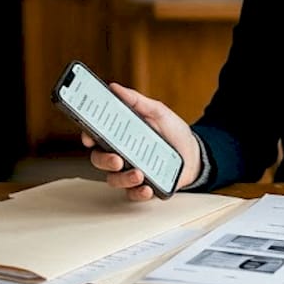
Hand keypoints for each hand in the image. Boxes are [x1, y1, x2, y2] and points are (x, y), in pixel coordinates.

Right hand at [81, 83, 201, 200]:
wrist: (195, 152)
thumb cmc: (173, 131)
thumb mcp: (158, 111)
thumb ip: (137, 101)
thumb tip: (115, 88)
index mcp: (120, 135)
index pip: (96, 136)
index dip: (87, 137)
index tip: (89, 138)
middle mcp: (121, 154)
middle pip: (99, 160)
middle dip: (104, 161)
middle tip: (117, 159)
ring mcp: (130, 171)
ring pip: (114, 180)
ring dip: (123, 179)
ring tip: (139, 174)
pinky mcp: (144, 186)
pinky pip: (133, 194)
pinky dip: (139, 193)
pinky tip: (147, 188)